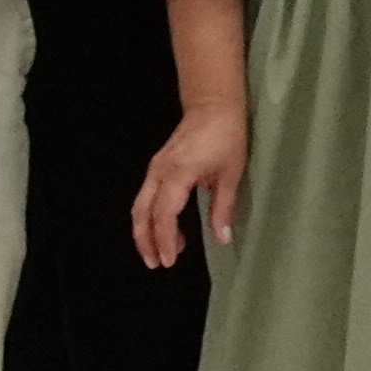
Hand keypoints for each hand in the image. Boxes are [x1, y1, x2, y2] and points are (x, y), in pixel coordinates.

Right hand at [130, 104, 246, 265]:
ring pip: (140, 206)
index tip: (169, 260)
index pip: (163, 215)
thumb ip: (223, 208)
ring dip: (146, 231)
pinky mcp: (157, 167)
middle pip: (142, 213)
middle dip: (145, 241)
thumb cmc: (226, 136)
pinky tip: (167, 229)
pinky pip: (146, 197)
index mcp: (177, 174)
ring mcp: (155, 168)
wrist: (212, 107)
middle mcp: (159, 172)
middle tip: (156, 264)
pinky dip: (151, 217)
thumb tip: (222, 237)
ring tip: (161, 252)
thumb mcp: (230, 174)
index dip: (164, 240)